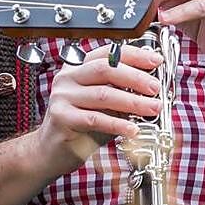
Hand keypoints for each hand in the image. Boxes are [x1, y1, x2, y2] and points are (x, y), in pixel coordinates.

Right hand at [30, 43, 162, 178]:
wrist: (50, 151)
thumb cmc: (79, 126)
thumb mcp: (103, 105)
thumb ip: (121, 92)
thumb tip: (151, 88)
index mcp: (79, 67)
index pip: (108, 53)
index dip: (134, 55)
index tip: (155, 62)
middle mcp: (69, 77)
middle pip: (106, 69)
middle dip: (135, 78)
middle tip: (155, 88)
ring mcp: (63, 96)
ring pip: (103, 94)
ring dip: (133, 102)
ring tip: (152, 108)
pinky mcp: (61, 116)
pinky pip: (95, 118)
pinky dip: (117, 124)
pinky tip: (132, 129)